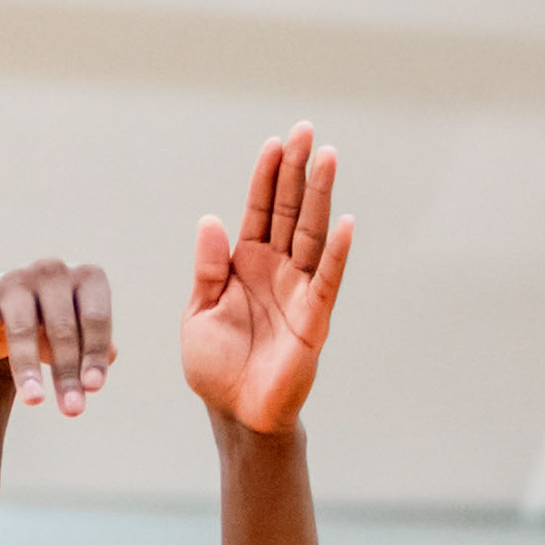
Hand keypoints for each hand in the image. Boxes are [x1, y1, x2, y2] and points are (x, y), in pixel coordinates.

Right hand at [0, 256, 113, 416]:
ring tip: (34, 401)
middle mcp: (50, 270)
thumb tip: (100, 369)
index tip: (93, 388)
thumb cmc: (58, 328)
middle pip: (61, 328)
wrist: (10, 315)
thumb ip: (95, 350)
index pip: (95, 318)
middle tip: (72, 410)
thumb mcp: (83, 337)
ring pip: (23, 329)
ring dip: (28, 369)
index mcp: (86, 277)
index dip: (93, 355)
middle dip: (66, 372)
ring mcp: (13, 281)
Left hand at [180, 126, 350, 440]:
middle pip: (290, 211)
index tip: (276, 142)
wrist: (236, 412)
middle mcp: (276, 269)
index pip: (260, 210)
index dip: (267, 177)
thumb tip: (211, 220)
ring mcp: (298, 290)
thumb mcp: (199, 312)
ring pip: (312, 234)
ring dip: (320, 197)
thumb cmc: (216, 365)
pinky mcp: (314, 318)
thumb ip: (207, 269)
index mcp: (245, 263)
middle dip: (298, 171)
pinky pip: (327, 280)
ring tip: (328, 158)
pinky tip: (344, 222)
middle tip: (307, 131)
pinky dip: (336, 253)